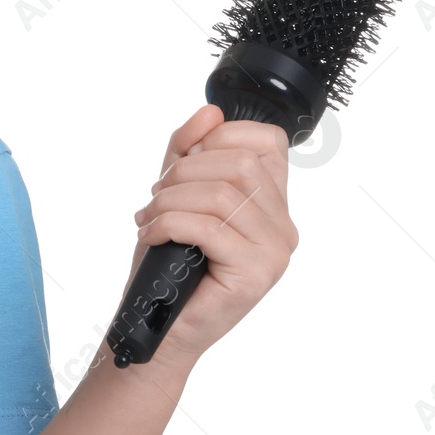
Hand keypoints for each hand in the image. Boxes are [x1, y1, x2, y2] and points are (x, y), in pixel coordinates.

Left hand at [122, 104, 299, 368]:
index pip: (267, 141)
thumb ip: (189, 149)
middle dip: (183, 172)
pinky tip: (153, 235)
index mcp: (273, 202)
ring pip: (222, 194)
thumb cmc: (167, 262)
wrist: (157, 323)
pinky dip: (169, 224)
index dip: (220, 139)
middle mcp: (283, 225)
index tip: (185, 164)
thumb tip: (210, 112)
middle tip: (157, 198)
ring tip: (151, 219)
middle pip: (239, 163)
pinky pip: (209, 227)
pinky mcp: (257, 273)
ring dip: (170, 200)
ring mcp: (275, 251)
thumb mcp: (174, 191)